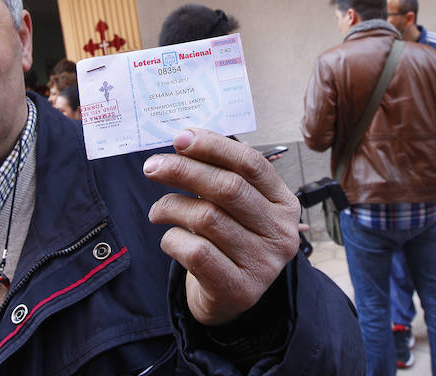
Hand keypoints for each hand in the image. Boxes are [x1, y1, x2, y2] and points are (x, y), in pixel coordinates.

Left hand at [144, 128, 300, 325]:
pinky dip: (172, 239)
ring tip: (157, 210)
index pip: (252, 163)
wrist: (227, 297)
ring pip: (206, 218)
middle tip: (152, 166)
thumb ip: (218, 173)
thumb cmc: (227, 239)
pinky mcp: (239, 289)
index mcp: (284, 202)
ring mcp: (263, 263)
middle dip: (184, 170)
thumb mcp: (234, 205)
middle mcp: (280, 232)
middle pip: (228, 188)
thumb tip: (185, 140)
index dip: (214, 146)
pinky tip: (170, 238)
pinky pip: (195, 251)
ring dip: (171, 207)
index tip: (180, 138)